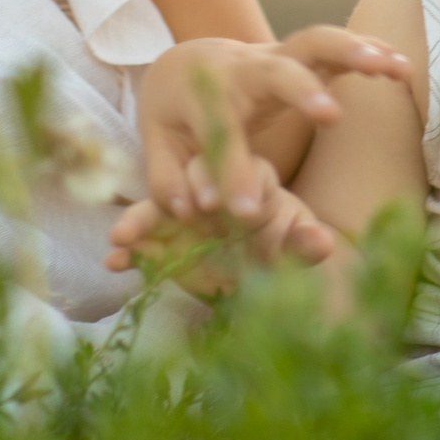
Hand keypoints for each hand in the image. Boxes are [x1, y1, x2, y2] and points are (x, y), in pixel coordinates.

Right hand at [104, 156, 339, 295]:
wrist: (256, 272)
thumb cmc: (279, 246)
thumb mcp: (292, 246)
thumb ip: (305, 244)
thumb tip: (325, 243)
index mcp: (250, 176)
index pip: (241, 167)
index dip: (234, 182)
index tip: (228, 204)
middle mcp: (211, 185)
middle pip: (193, 176)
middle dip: (184, 193)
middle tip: (186, 213)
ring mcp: (182, 211)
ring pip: (158, 204)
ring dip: (138, 218)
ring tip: (122, 235)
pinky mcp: (161, 236)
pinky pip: (140, 239)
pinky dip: (127, 250)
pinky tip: (114, 263)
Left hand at [135, 27, 411, 229]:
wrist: (185, 65)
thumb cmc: (176, 117)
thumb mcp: (160, 147)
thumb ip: (170, 179)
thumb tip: (197, 206)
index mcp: (204, 94)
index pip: (219, 132)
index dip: (230, 172)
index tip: (245, 213)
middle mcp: (243, 68)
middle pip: (273, 68)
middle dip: (301, 89)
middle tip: (332, 117)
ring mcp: (277, 57)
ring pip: (315, 42)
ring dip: (355, 51)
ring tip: (396, 68)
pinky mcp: (304, 56)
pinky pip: (339, 48)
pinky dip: (371, 52)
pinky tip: (402, 66)